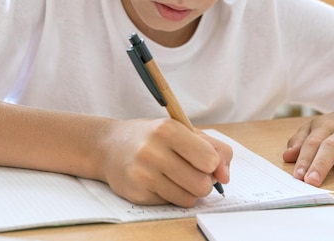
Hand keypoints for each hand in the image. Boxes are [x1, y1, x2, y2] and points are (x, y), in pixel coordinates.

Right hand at [99, 118, 231, 206]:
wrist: (109, 146)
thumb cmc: (152, 137)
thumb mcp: (181, 130)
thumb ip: (213, 148)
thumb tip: (225, 176)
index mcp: (168, 130)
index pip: (209, 159)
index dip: (212, 164)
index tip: (203, 160)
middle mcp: (153, 151)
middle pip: (202, 183)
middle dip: (203, 181)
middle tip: (192, 171)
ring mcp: (143, 174)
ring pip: (189, 198)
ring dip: (189, 191)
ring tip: (176, 176)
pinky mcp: (137, 193)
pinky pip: (173, 204)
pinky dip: (173, 195)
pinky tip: (160, 182)